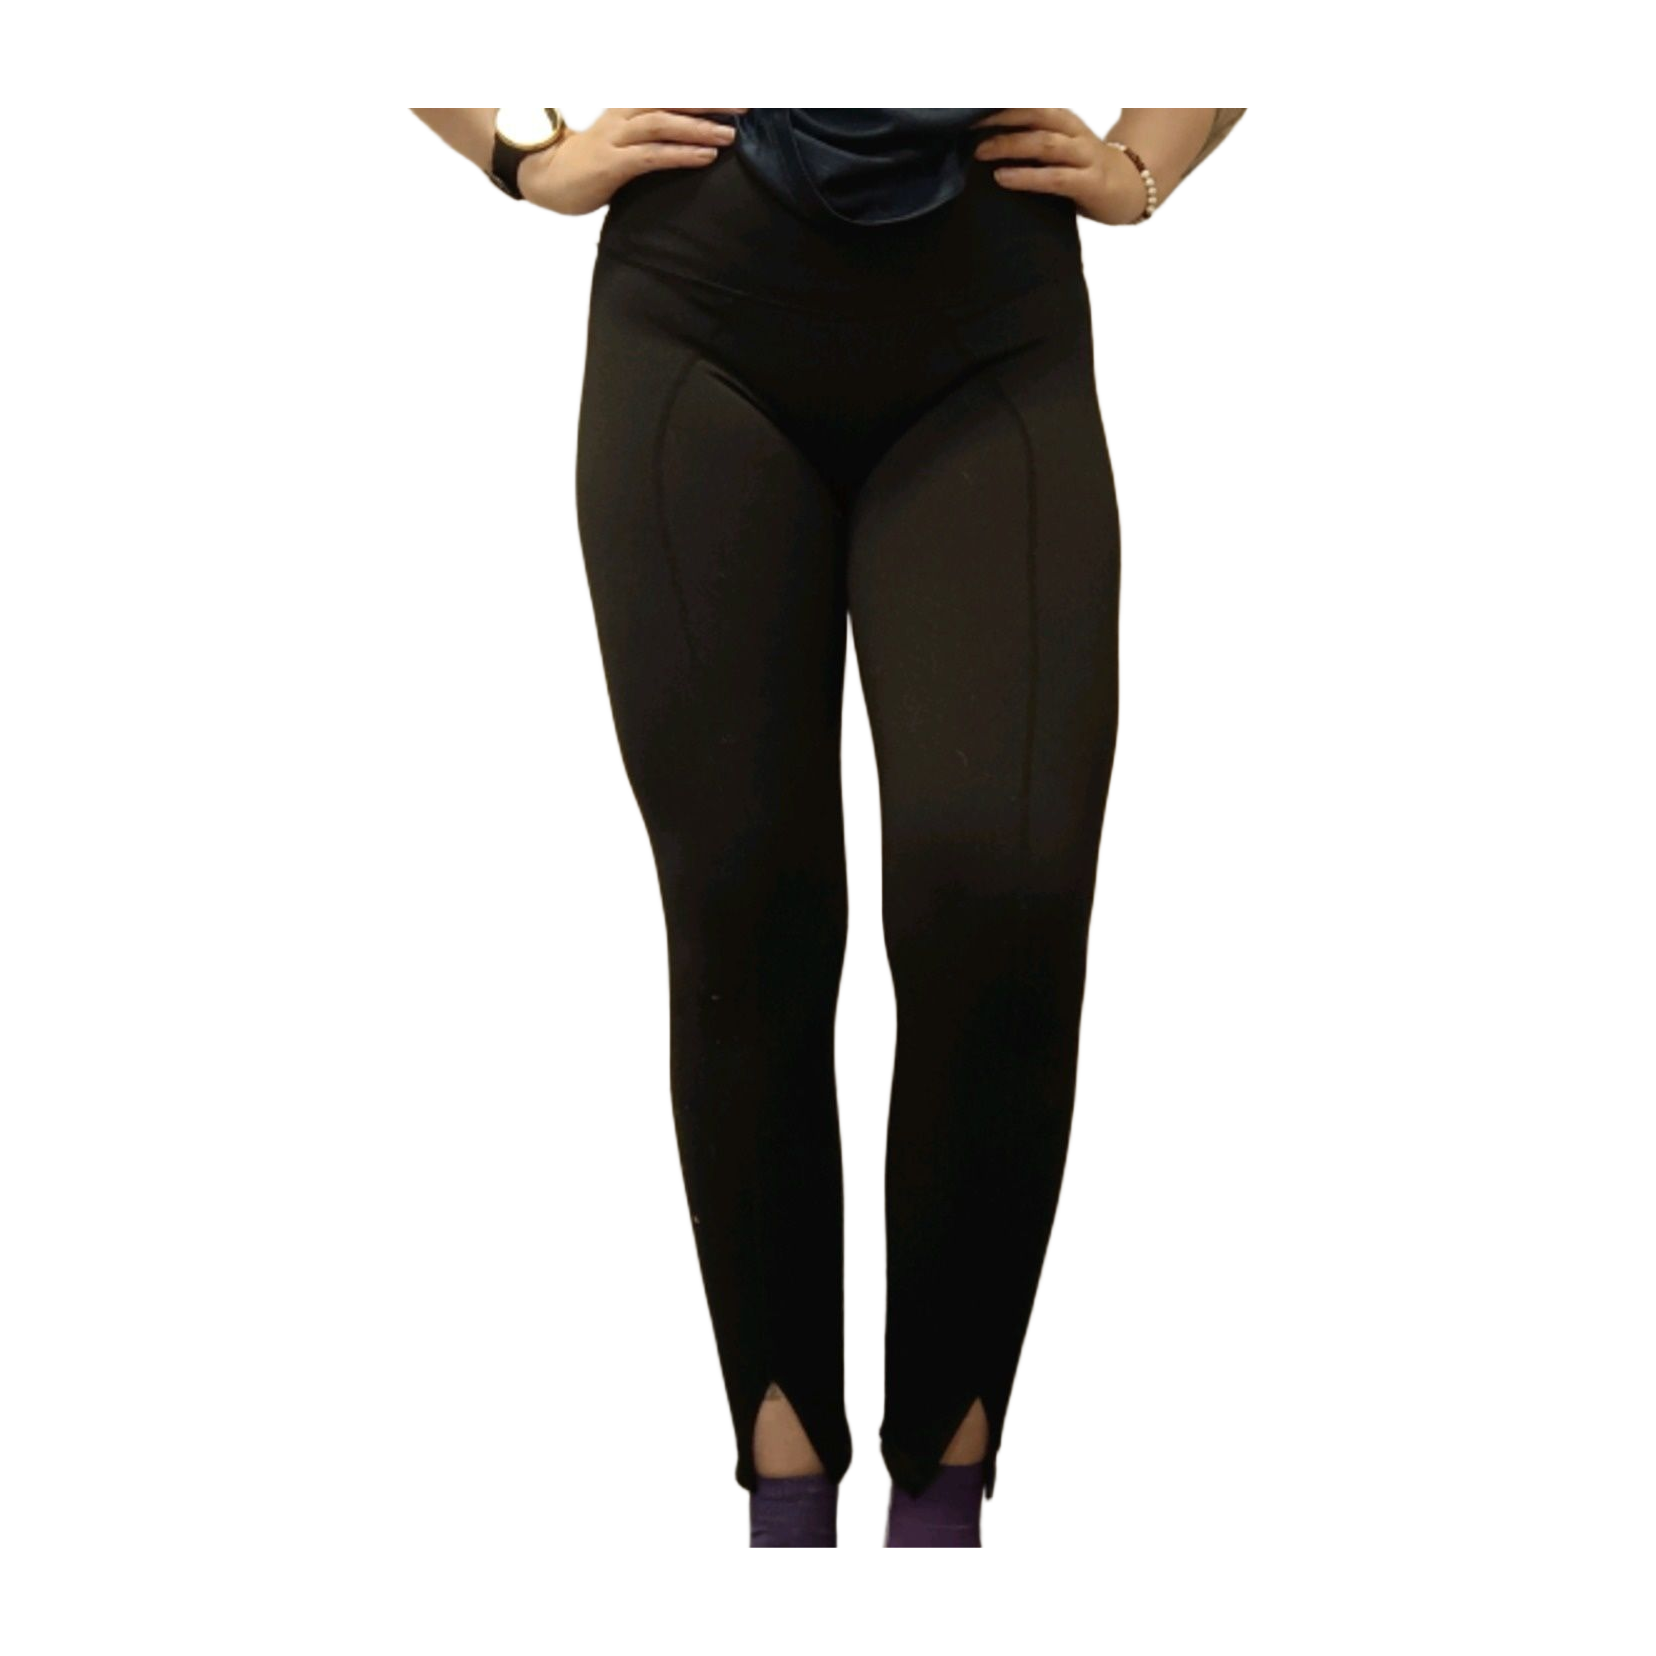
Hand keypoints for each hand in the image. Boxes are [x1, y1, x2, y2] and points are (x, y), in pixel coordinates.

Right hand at [520, 108, 748, 215]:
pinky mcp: (612, 164)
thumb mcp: (627, 139)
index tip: (735, 99)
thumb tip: (695, 137)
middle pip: (672, 100)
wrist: (550, 177)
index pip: (670, 95)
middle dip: (710, 101)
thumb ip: (656, 135)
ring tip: (730, 134)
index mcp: (630, 106)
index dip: (701, 95)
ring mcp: (617, 137)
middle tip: (745, 107)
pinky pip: (652, 155)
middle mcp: (625, 114)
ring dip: (699, 127)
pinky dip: (681, 154)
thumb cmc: (594, 163)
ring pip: (662, 123)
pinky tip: (705, 156)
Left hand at [973, 109, 1147, 225]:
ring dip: (1010, 145)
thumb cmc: (1085, 172)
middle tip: (969, 126)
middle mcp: (1074, 133)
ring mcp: (1083, 157)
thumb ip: (1032, 142)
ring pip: (1044, 144)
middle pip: (1037, 115)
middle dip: (1002, 118)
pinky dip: (1026, 177)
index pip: (1033, 106)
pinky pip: (1054, 178)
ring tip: (981, 152)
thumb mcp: (1059, 150)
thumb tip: (988, 142)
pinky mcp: (1089, 183)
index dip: (1005, 107)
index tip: (973, 111)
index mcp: (1065, 122)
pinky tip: (1003, 178)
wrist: (1130, 190)